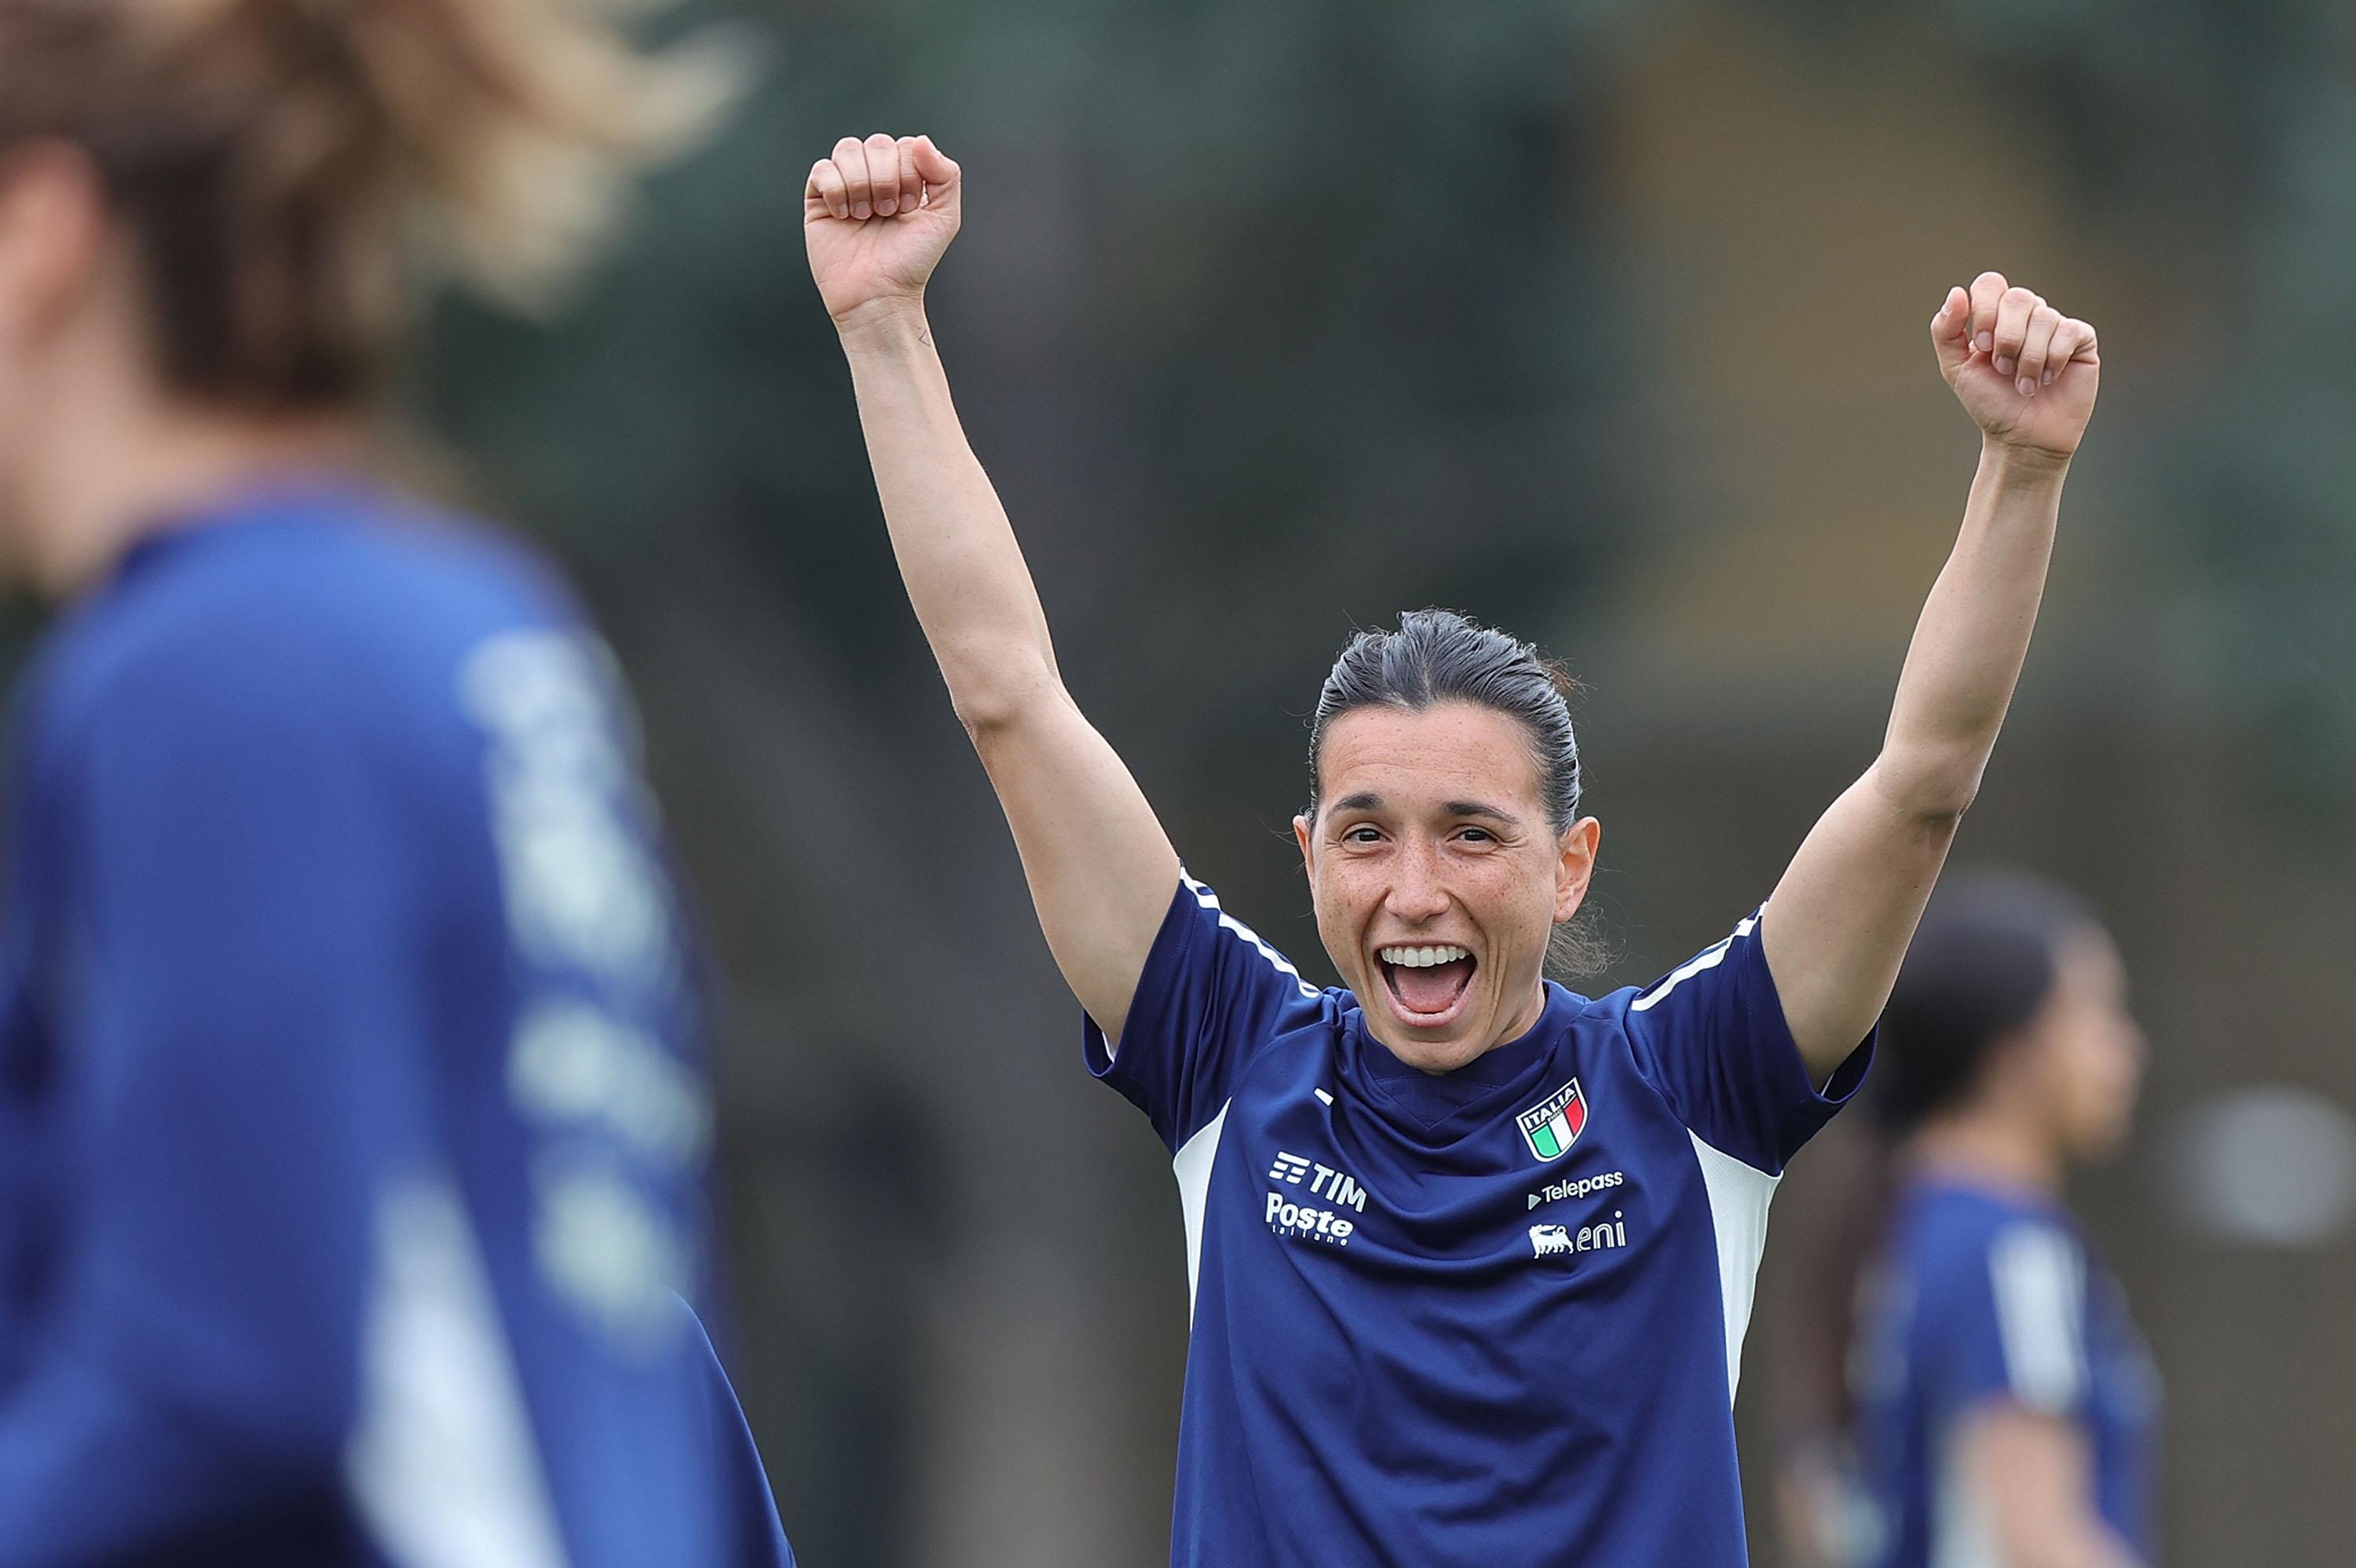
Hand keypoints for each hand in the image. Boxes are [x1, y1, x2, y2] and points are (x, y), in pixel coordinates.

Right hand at [805, 134, 960, 327]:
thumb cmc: (911, 262)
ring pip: (848, 149)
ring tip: (866, 216)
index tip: (909, 208)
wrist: (879, 294)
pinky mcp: (819, 199)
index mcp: (904, 177)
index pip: (905, 145)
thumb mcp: (944, 218)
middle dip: (886, 178)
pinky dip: (836, 190)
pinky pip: (822, 169)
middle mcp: (875, 177)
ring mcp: (846, 186)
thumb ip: (946, 174)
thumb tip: (920, 140)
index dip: (908, 171)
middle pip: (877, 143)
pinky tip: (844, 216)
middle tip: (888, 213)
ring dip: (861, 183)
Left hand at [1931, 272, 2099, 463]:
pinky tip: (2048, 379)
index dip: (1985, 311)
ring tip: (2024, 384)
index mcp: (1996, 316)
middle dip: (2006, 338)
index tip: (1982, 347)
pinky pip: (2068, 331)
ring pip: (2044, 317)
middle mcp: (2026, 315)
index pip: (1990, 284)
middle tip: (2002, 369)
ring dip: (2028, 358)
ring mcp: (2055, 325)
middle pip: (2018, 297)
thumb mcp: (1957, 368)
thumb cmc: (1991, 403)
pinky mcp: (2081, 339)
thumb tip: (1957, 292)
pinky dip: (2052, 360)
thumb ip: (1946, 332)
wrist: (2022, 437)